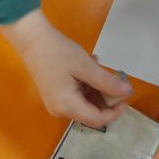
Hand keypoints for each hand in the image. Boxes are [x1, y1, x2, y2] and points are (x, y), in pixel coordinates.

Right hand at [1, 9, 132, 127]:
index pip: (97, 120)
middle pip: (91, 111)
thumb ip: (107, 82)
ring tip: (96, 63)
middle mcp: (60, 110)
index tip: (125, 94)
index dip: (115, 111)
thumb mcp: (86, 67)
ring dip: (95, 86)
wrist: (31, 38)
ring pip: (84, 101)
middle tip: (112, 74)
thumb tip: (128, 93)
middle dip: (105, 95)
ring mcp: (55, 102)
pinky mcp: (53, 93)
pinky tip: (88, 63)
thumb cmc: (59, 53)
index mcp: (68, 107)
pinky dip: (85, 83)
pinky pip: (75, 94)